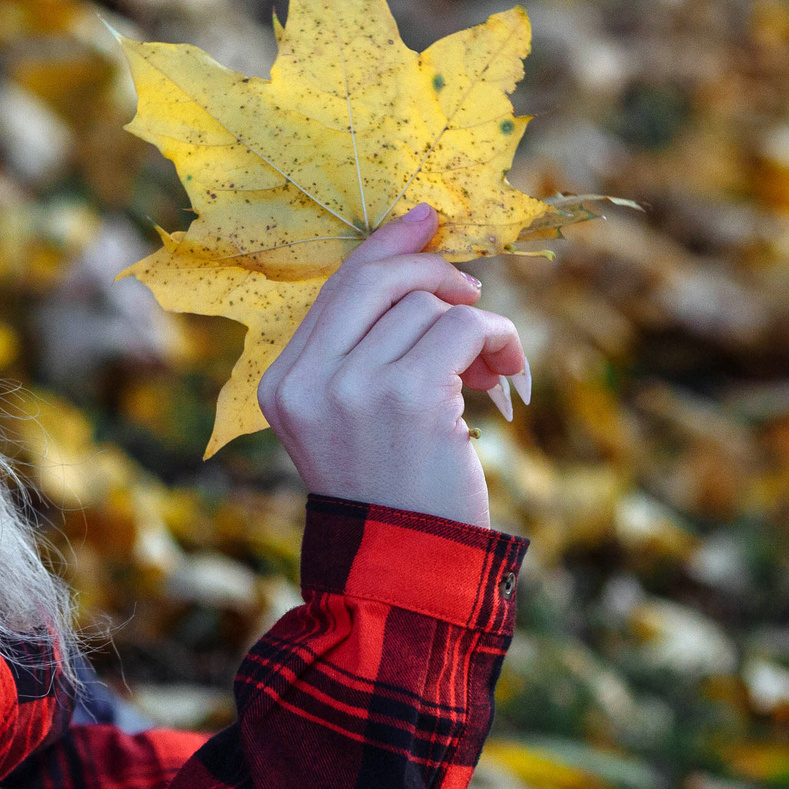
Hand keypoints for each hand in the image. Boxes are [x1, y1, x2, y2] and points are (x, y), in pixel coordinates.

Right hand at [257, 203, 527, 527]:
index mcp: (284, 381)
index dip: (387, 248)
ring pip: (429, 307)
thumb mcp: (354, 417)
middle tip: (471, 294)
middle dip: (434, 271)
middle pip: (377, 280)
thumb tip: (420, 257)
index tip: (425, 219)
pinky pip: (463, 330)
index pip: (336, 287)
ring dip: (475, 327)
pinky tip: (504, 375)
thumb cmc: (391, 491)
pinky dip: (496, 341)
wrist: (407, 569)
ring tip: (487, 370)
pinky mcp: (410, 396)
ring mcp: (355, 386)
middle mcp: (310, 378)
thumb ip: (367, 348)